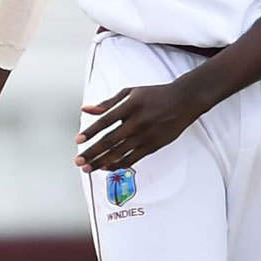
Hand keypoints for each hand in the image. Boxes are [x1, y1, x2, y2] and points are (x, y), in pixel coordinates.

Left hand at [73, 80, 207, 172]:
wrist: (183, 101)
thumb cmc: (154, 95)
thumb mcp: (130, 92)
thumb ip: (107, 102)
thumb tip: (86, 109)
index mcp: (129, 106)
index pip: (105, 121)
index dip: (91, 131)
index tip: (78, 140)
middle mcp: (137, 122)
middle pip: (110, 141)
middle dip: (92, 152)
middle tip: (78, 161)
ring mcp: (146, 136)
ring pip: (120, 153)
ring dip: (102, 162)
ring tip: (88, 168)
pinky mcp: (153, 146)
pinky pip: (133, 158)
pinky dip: (119, 164)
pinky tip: (107, 167)